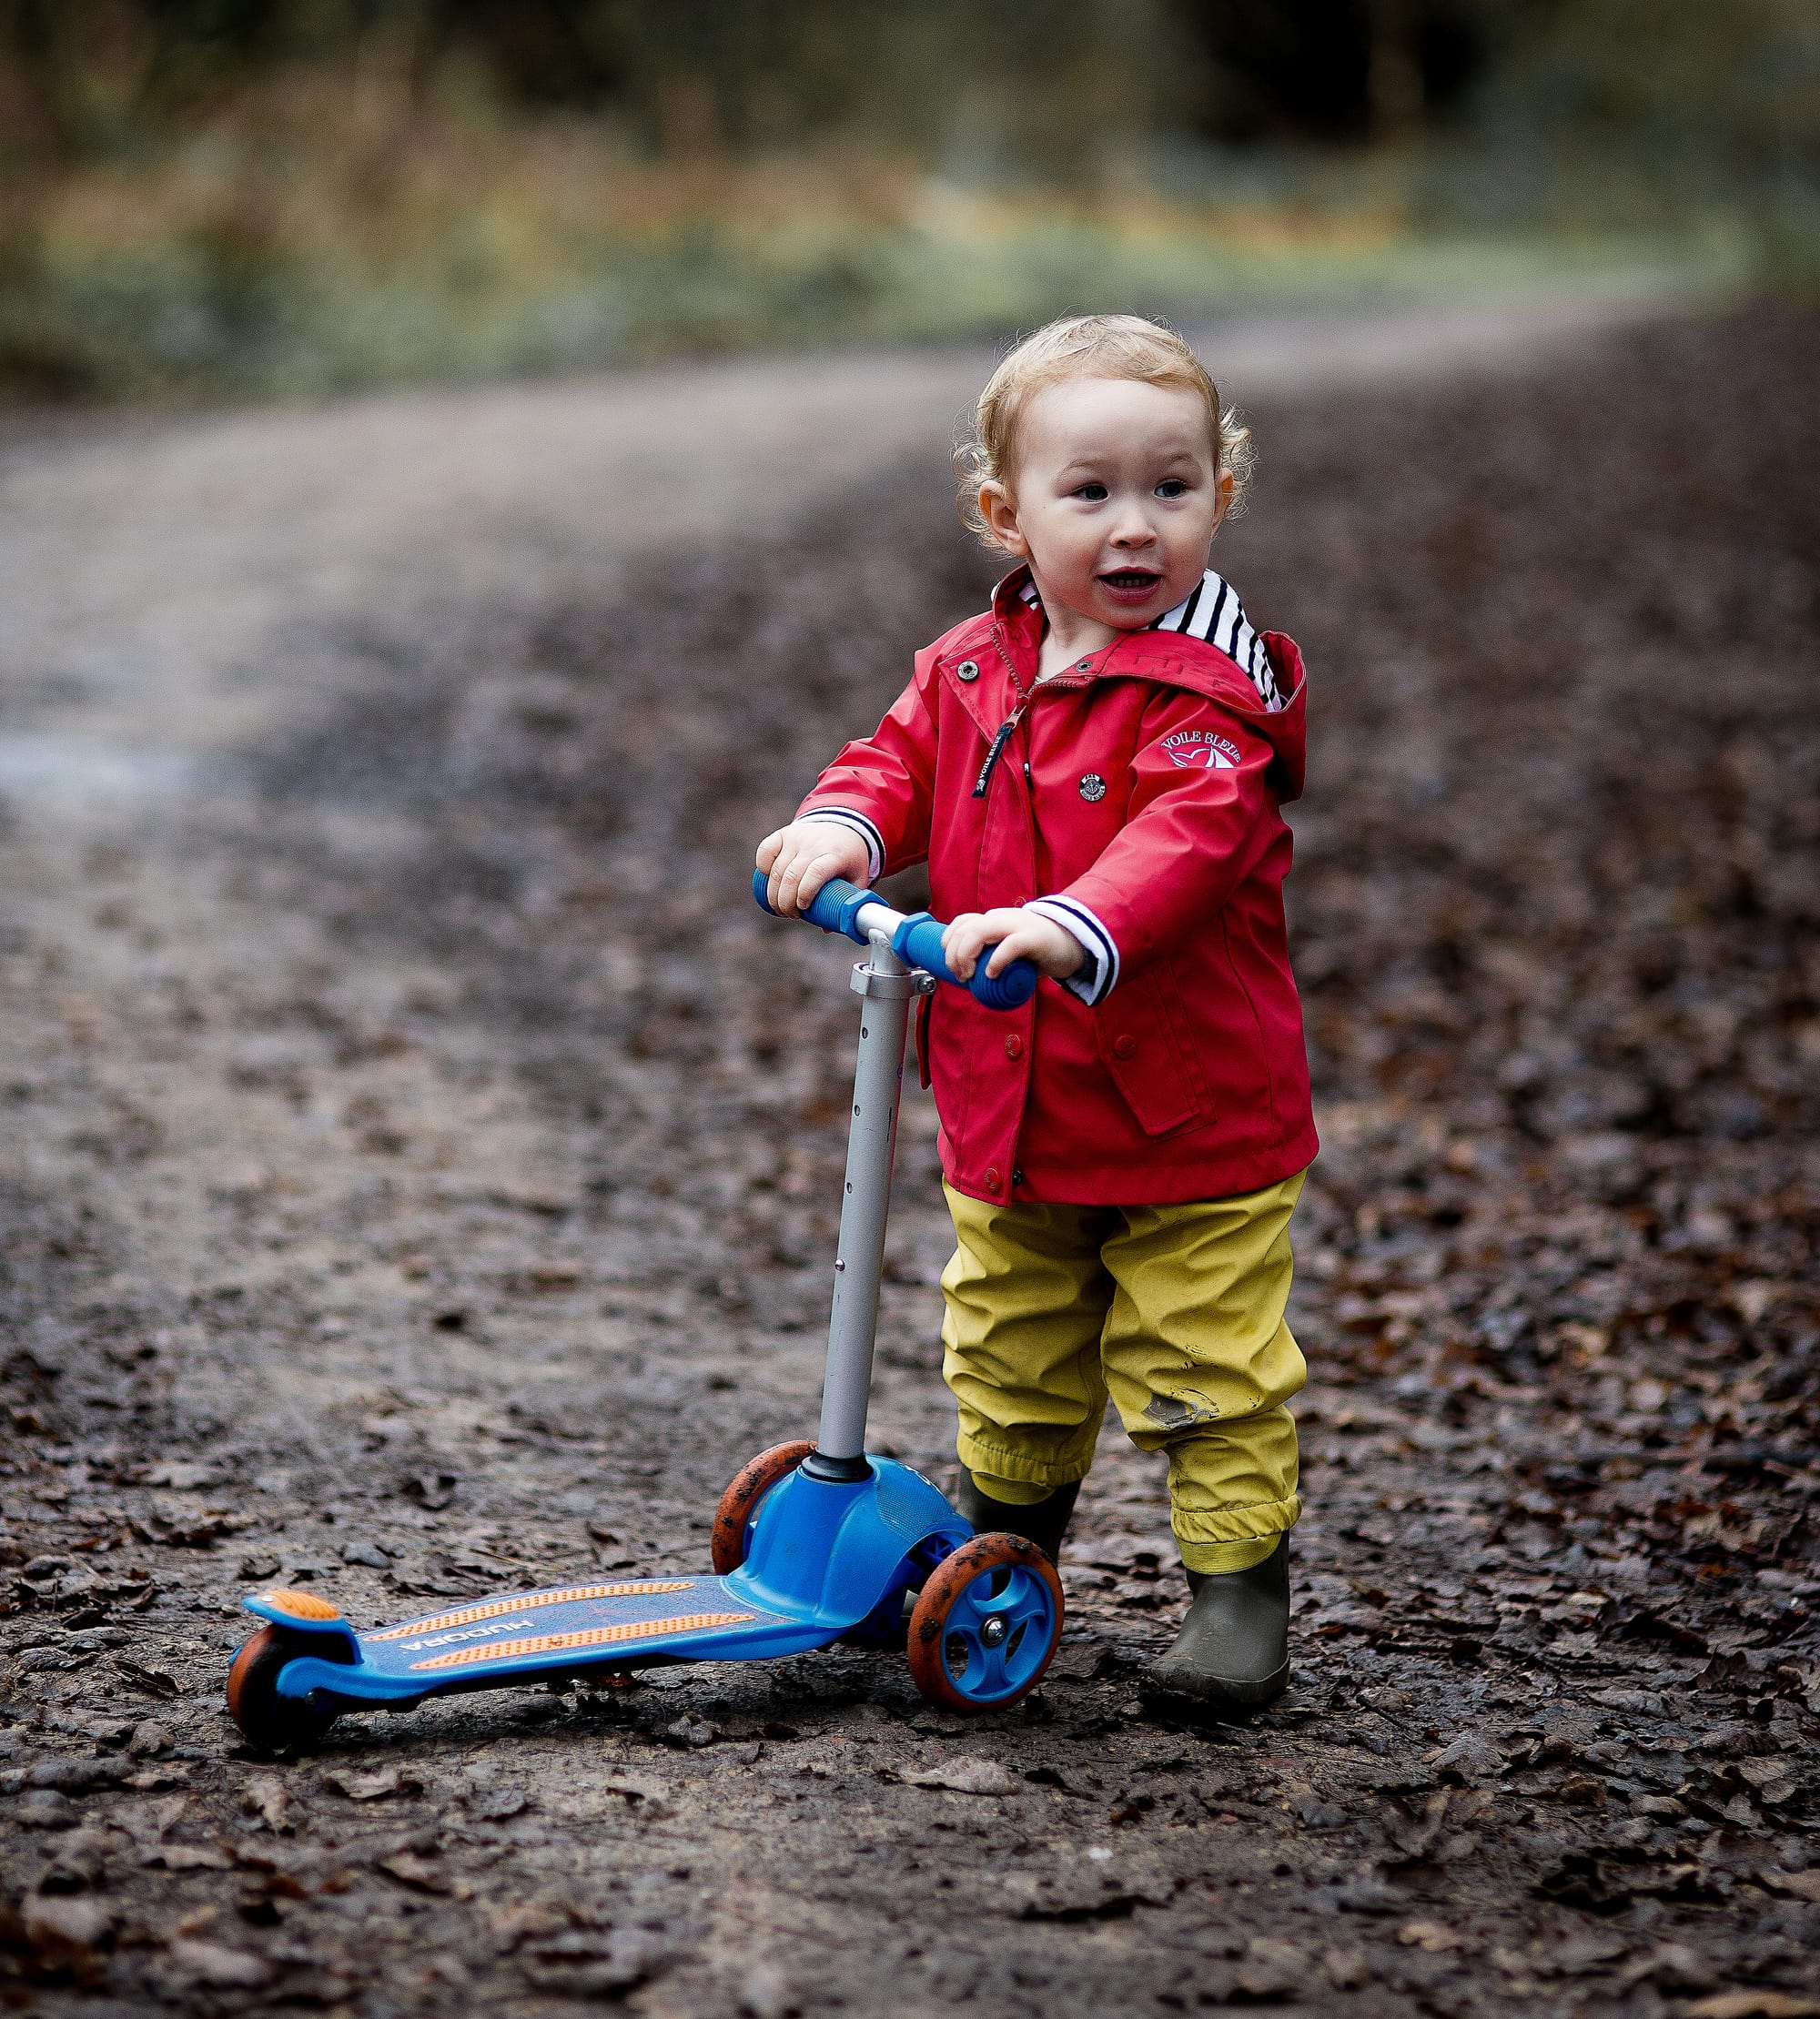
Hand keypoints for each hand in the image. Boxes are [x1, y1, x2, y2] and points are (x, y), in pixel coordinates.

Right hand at [756, 820, 871, 917]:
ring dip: (774, 894)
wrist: (844, 827)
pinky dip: (762, 868)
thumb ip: (847, 902)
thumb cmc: (849, 859)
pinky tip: (768, 882)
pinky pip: (765, 850)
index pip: (816, 872)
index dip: (806, 893)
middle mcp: (814, 844)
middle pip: (792, 876)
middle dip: (785, 902)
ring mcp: (797, 837)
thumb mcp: (858, 878)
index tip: (802, 909)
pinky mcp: (784, 834)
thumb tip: (826, 928)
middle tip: (790, 915)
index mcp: (835, 855)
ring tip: (781, 908)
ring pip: (777, 869)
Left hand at [941, 907, 1083, 982]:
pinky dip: (996, 961)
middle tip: (960, 976)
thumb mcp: (1010, 949)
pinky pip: (1009, 946)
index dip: (949, 940)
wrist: (1075, 945)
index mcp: (995, 919)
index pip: (962, 921)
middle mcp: (1002, 918)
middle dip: (954, 954)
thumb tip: (971, 979)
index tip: (949, 963)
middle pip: (966, 928)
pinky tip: (992, 974)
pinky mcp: (1033, 937)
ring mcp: (1018, 925)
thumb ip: (992, 955)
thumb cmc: (1040, 950)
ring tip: (969, 975)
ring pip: (979, 931)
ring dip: (966, 955)